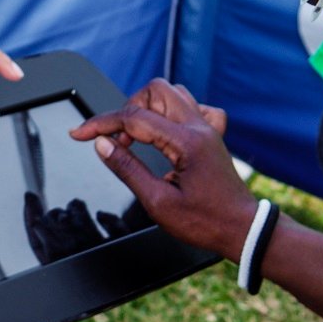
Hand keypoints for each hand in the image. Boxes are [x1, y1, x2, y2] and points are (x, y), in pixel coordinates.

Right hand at [69, 78, 252, 259]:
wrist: (243, 230)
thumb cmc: (206, 222)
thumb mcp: (158, 202)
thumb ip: (127, 169)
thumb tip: (103, 145)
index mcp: (185, 142)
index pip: (134, 117)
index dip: (100, 124)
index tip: (80, 134)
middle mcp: (199, 128)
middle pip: (155, 91)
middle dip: (127, 109)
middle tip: (116, 138)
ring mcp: (208, 129)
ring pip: (173, 94)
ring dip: (148, 108)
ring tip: (136, 136)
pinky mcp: (213, 135)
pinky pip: (194, 106)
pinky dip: (173, 112)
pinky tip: (166, 131)